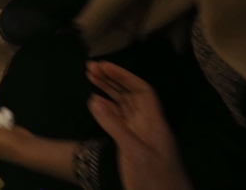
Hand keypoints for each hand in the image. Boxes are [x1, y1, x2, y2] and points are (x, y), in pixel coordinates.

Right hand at [87, 61, 192, 189]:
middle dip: (113, 79)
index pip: (141, 90)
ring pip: (124, 106)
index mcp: (154, 123)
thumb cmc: (155, 180)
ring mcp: (140, 136)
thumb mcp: (134, 152)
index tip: (104, 66)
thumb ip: (114, 125)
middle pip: (131, 95)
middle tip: (91, 67)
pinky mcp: (133, 147)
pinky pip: (119, 121)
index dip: (124, 76)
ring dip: (108, 91)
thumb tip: (94, 99)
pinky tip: (95, 102)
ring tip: (90, 77)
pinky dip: (107, 109)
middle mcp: (148, 125)